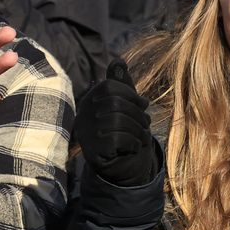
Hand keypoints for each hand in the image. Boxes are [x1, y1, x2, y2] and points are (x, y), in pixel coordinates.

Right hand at [76, 59, 157, 185]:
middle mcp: (83, 115)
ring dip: (138, 130)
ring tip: (142, 136)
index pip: (110, 87)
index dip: (131, 94)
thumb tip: (118, 61)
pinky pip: (118, 139)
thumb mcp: (126, 107)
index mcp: (90, 100)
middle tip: (146, 124)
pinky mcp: (92, 151)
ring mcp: (86, 134)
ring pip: (118, 122)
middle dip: (138, 114)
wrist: (122, 168)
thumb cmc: (126, 132)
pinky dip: (132, 143)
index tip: (143, 105)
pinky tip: (133, 147)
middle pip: (115, 104)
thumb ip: (122, 86)